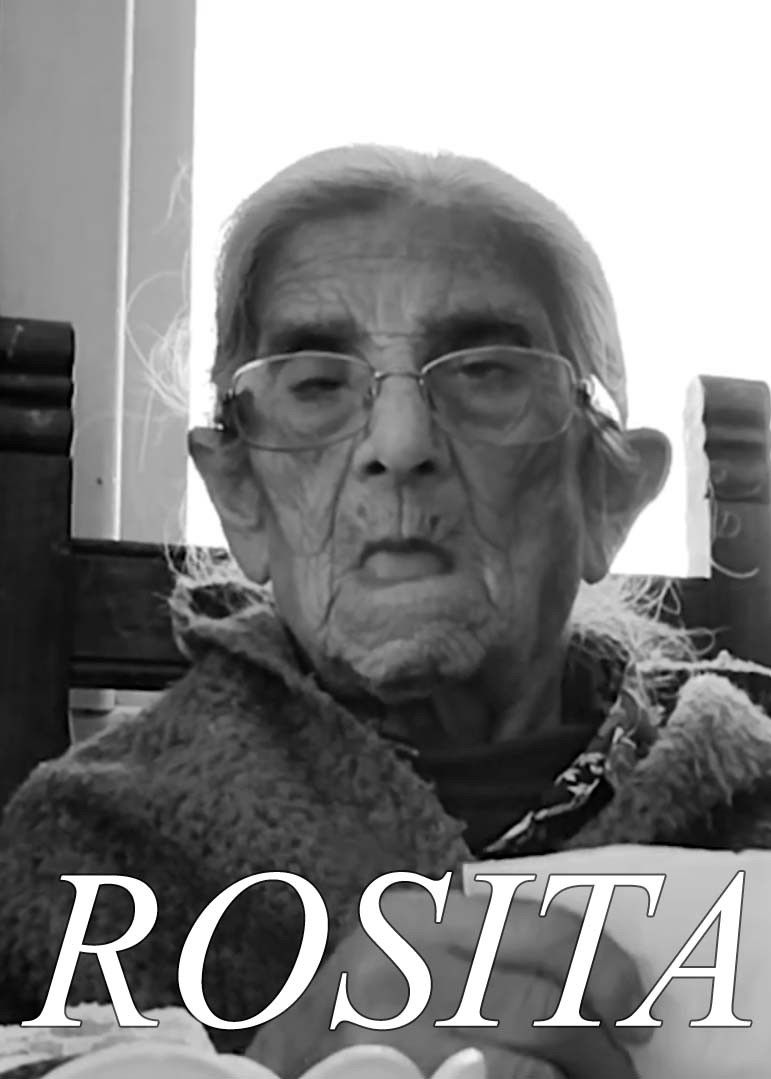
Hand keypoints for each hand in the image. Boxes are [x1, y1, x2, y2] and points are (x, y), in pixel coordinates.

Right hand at [249, 886, 649, 1078]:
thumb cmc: (345, 1030)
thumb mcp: (399, 965)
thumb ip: (470, 950)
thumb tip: (586, 972)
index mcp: (407, 920)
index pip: (540, 928)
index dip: (605, 967)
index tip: (633, 1004)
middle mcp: (400, 971)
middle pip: (550, 1002)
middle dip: (603, 1042)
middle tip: (621, 1061)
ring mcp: (400, 1040)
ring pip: (538, 1062)